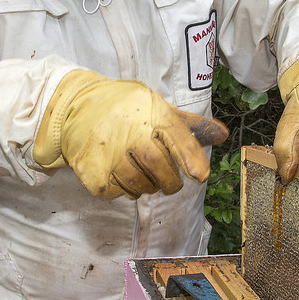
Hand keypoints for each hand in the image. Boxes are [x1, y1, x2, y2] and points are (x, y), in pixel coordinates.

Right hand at [34, 70, 228, 198]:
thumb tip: (223, 134)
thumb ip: (189, 126)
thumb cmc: (123, 107)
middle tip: (169, 182)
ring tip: (141, 172)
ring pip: (141, 185)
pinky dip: (125, 189)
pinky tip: (120, 172)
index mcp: (151, 112)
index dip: (190, 156)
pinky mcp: (93, 173)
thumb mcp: (156, 108)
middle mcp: (129, 132)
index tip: (201, 176)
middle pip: (160, 169)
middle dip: (170, 181)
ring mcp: (109, 154)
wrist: (75, 106)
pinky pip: (119, 193)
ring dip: (148, 186)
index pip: (176, 135)